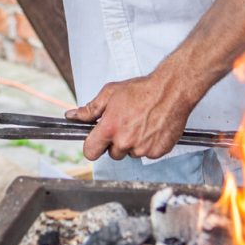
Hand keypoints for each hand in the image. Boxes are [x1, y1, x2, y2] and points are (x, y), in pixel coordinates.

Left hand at [66, 73, 192, 161]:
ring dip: (133, 144)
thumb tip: (73, 116)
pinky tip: (152, 129)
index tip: (96, 142)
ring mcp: (142, 148)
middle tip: (125, 125)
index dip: (92, 147)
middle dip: (116, 143)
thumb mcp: (110, 93)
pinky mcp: (157, 151)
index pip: (90, 152)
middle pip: (112, 154)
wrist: (171, 90)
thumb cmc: (142, 90)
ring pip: (131, 154)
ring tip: (141, 124)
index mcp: (110, 128)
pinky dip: (149, 145)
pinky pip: (147, 154)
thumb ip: (90, 109)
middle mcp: (125, 141)